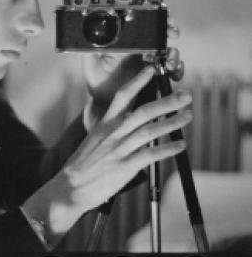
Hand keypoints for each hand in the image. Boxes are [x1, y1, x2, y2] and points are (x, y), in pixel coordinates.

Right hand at [55, 65, 192, 216]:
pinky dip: (168, 149)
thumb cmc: (82, 165)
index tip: (151, 70)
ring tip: (187, 116)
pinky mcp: (125, 167)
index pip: (123, 96)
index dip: (137, 81)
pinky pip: (151, 155)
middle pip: (144, 112)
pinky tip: (180, 145)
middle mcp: (113, 133)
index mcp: (105, 124)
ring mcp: (120, 149)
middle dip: (167, 102)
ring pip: (150, 131)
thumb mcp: (94, 140)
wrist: (70, 186)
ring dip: (172, 122)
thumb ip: (111, 131)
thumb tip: (129, 125)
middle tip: (186, 95)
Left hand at [82, 12, 184, 111]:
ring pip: (168, 49)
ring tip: (169, 63)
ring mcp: (150, 60)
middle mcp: (140, 47)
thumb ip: (91, 47)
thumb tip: (92, 30)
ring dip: (174, 53)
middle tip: (172, 32)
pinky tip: (173, 73)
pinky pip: (173, 69)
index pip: (139, 21)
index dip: (149, 10)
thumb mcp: (90, 63)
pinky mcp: (157, 74)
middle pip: (159, 31)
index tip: (156, 8)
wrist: (105, 104)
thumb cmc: (97, 82)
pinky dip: (178, 69)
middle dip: (168, 27)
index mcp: (126, 41)